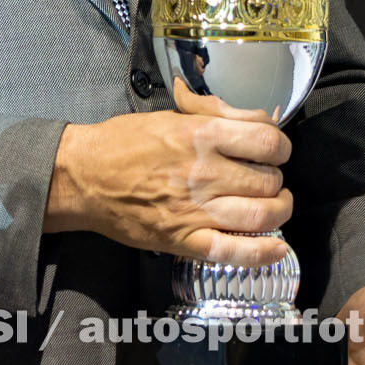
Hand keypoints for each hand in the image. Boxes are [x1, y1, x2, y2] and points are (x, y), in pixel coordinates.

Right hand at [43, 80, 292, 267]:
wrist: (84, 177)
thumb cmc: (123, 142)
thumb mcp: (169, 114)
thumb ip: (213, 111)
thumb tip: (250, 115)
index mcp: (201, 135)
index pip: (267, 140)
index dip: (280, 146)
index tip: (275, 150)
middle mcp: (203, 172)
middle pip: (268, 179)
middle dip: (276, 179)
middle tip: (267, 178)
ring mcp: (194, 210)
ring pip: (261, 216)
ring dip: (278, 211)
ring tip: (275, 205)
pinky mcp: (183, 240)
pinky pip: (233, 252)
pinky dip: (262, 253)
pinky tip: (277, 247)